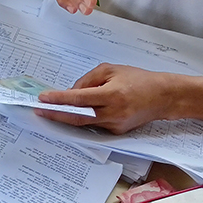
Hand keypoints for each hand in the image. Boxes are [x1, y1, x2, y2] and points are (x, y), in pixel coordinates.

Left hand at [35, 63, 172, 133]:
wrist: (163, 97)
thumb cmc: (137, 80)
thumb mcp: (111, 70)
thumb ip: (88, 80)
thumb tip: (70, 92)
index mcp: (112, 94)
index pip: (79, 99)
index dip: (59, 99)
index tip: (43, 98)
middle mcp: (113, 113)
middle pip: (77, 117)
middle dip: (56, 114)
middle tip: (39, 110)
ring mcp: (115, 125)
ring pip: (84, 123)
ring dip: (67, 117)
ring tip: (51, 109)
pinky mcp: (117, 132)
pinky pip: (95, 124)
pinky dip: (84, 118)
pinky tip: (75, 112)